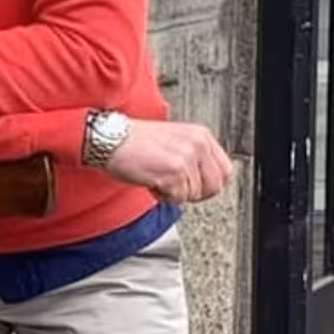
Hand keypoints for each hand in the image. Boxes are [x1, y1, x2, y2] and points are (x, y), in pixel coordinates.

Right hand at [105, 120, 232, 203]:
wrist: (109, 139)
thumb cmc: (133, 140)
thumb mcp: (174, 139)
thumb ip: (194, 155)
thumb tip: (205, 180)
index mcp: (201, 135)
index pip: (225, 170)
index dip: (209, 184)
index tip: (196, 187)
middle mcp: (197, 144)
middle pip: (215, 186)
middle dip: (195, 193)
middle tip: (177, 188)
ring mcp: (186, 158)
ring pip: (193, 194)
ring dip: (174, 193)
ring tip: (157, 178)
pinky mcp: (173, 173)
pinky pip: (177, 198)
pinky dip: (162, 195)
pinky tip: (150, 181)